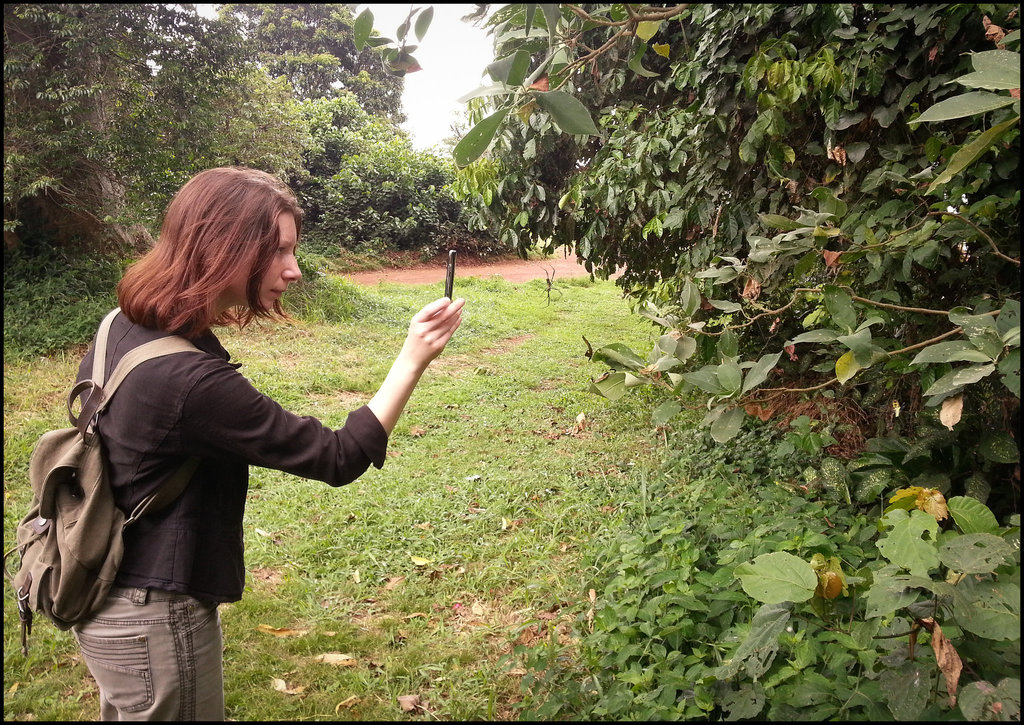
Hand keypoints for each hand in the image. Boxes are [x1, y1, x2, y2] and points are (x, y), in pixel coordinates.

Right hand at [368, 297, 464, 434]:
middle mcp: (423, 331)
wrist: (412, 359)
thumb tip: (446, 304)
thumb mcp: (417, 325)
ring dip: (456, 315)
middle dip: (453, 307)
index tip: (448, 299)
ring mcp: (431, 339)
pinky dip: (455, 325)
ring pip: (447, 325)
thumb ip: (429, 316)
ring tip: (460, 309)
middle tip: (462, 300)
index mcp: (416, 323)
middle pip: (441, 317)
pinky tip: (459, 319)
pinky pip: (449, 333)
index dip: (439, 304)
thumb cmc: (416, 338)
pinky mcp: (438, 346)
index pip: (428, 310)